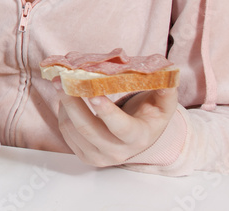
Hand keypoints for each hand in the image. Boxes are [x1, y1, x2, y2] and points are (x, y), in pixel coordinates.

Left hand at [56, 84, 178, 166]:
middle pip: (87, 128)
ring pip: (72, 129)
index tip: (92, 93)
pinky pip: (65, 133)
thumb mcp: (163, 104)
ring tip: (63, 84)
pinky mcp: (84, 156)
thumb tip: (167, 73)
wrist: (138, 137)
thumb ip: (166, 90)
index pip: (121, 127)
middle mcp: (117, 151)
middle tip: (60, 79)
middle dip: (71, 101)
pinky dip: (63, 112)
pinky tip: (67, 99)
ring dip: (64, 104)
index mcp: (138, 138)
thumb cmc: (148, 116)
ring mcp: (98, 156)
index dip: (106, 111)